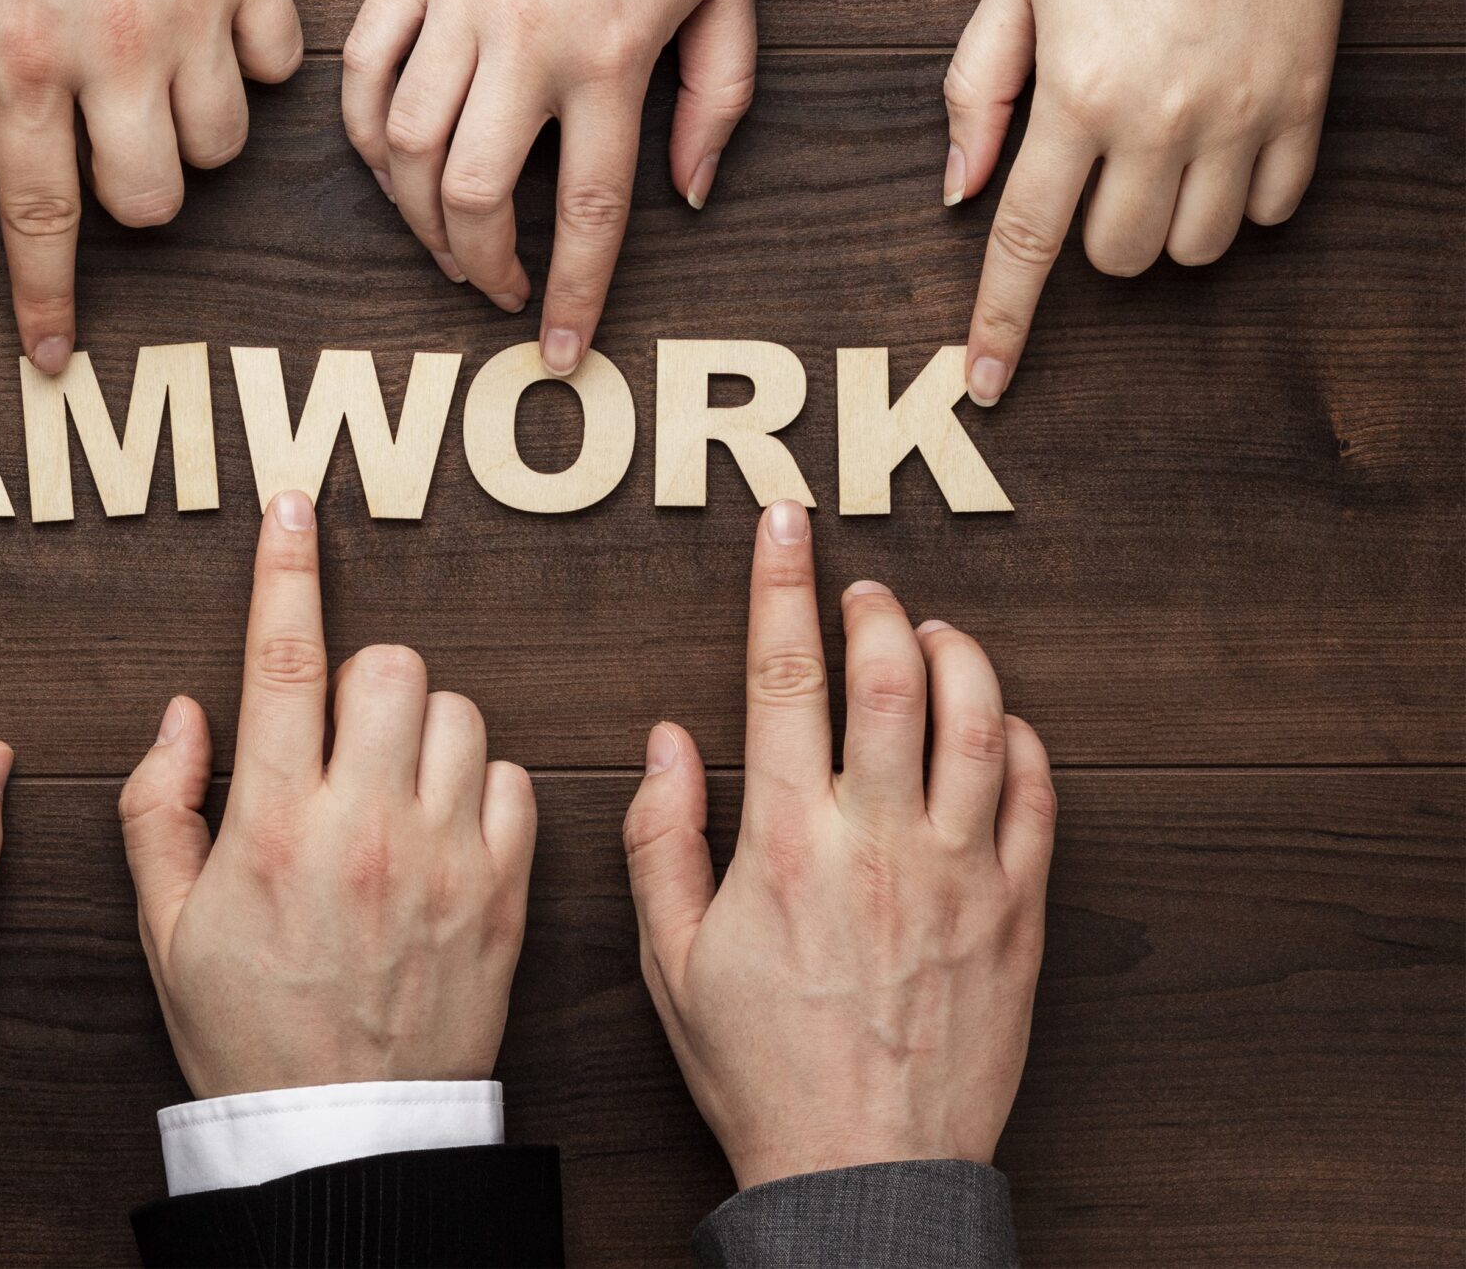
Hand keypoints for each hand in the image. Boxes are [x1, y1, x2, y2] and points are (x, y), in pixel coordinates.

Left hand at [0, 0, 302, 371]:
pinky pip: (281, 63)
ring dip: (189, 141)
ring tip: (157, 93)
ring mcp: (196, 9)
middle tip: (103, 156)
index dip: (45, 298)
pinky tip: (217, 33)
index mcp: (20, 54)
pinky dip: (254, 68)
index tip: (52, 356)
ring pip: (223, 146)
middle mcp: (117, 51)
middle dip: (130, 203)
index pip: (41, 215)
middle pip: (153, 201)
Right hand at [119, 490, 534, 1097]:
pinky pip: (512, 780)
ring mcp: (443, 858)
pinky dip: (478, 782)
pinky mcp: (505, 891)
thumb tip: (187, 708)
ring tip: (390, 780)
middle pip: (389, 665)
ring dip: (420, 723)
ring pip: (458, 711)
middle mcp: (362, 828)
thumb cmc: (244, 1027)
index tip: (292, 506)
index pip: (283, 662)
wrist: (344, 1134)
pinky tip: (443, 821)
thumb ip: (159, 805)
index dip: (285, 572)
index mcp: (270, 827)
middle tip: (341, 727)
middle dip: (362, 673)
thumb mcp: (164, 925)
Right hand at [344, 0, 757, 373]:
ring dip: (414, 217)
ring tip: (443, 242)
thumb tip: (687, 192)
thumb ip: (719, 93)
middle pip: (467, 194)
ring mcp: (451, 3)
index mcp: (612, 52)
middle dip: (477, 266)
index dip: (571, 291)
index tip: (558, 349)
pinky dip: (361, 131)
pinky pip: (359, 71)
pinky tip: (385, 162)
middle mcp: (521, 41)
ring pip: (398, 147)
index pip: (584, 205)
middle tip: (497, 292)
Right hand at [621, 501, 1056, 1189]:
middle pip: (890, 675)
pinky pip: (1038, 796)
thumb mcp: (670, 959)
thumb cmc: (760, 1068)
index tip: (782, 527)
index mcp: (785, 843)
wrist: (865, 1172)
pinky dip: (1021, 738)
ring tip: (929, 634)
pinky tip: (994, 723)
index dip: (778, 588)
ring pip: (977, 719)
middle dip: (873, 605)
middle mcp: (879, 841)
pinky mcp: (1019, 913)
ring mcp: (960, 874)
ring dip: (955, 654)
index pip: (781, 678)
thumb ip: (661, 837)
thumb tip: (666, 739)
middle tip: (857, 584)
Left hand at [944, 0, 1344, 405]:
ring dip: (1166, 228)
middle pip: (1119, 258)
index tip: (988, 383)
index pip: (1028, 238)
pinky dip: (1243, 200)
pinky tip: (1220, 143)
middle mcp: (1162, 117)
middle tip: (1092, 168)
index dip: (1004, 321)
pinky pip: (1275, 209)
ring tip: (1155, 156)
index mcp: (1077, 89)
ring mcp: (1245, 114)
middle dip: (1094, 240)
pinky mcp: (1309, 101)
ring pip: (1198, 249)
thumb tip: (959, 187)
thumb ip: (978, 88)